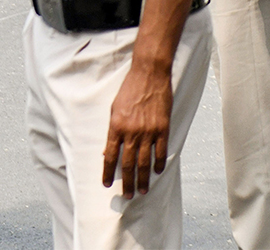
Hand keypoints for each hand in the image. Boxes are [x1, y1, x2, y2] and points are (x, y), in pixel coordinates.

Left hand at [103, 60, 172, 195]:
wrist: (149, 74)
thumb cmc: (129, 89)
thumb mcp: (114, 108)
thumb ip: (112, 130)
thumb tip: (108, 151)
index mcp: (116, 126)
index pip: (110, 156)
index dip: (108, 172)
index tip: (107, 184)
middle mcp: (132, 132)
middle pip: (128, 164)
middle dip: (126, 182)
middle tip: (126, 195)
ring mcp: (148, 132)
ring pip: (144, 162)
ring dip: (142, 178)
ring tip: (142, 190)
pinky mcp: (163, 128)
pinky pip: (160, 151)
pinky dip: (158, 164)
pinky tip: (156, 172)